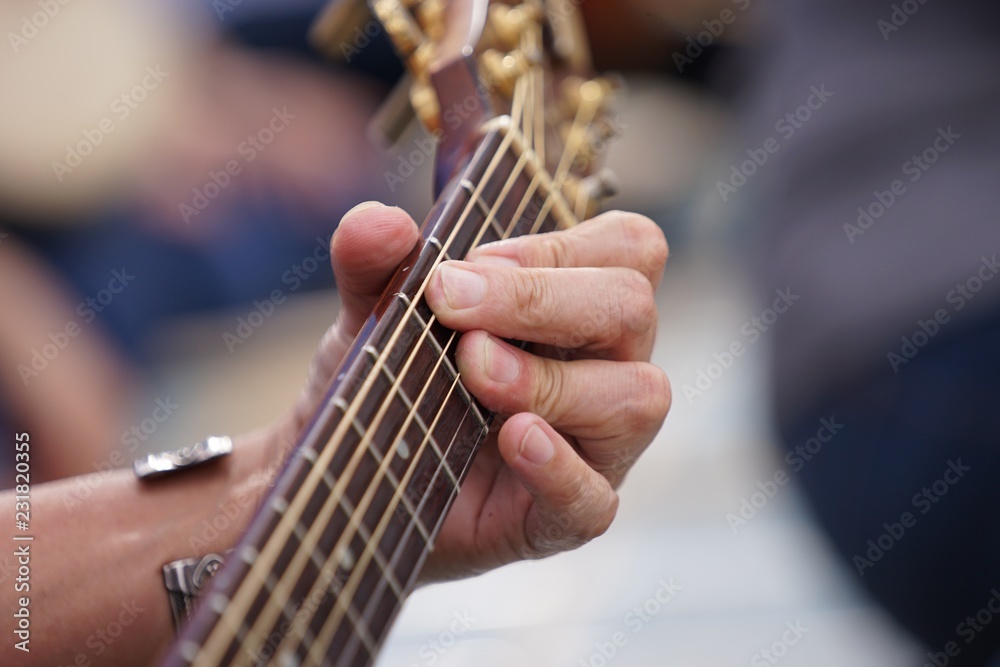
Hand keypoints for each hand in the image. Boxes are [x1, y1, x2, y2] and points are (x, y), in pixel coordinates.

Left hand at [275, 201, 670, 582]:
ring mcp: (596, 447)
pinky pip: (596, 498)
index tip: (469, 263)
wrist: (359, 478)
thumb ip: (373, 265)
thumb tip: (378, 220)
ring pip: (638, 398)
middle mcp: (605, 369)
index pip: (627, 249)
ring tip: (475, 372)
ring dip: (550, 379)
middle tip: (454, 308)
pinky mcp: (566, 516)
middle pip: (632, 309)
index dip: (557, 245)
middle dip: (541, 299)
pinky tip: (513, 439)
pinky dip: (558, 467)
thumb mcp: (375, 315)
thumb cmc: (396, 383)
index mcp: (578, 308)